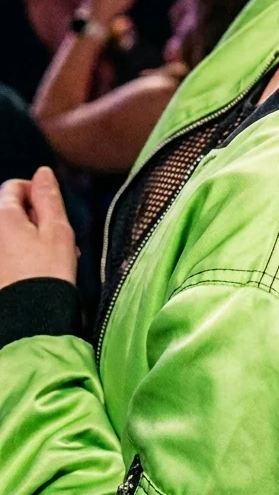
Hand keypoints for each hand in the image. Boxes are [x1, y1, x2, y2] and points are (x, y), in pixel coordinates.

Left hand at [0, 169, 76, 289]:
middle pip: (10, 212)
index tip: (53, 212)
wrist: (31, 321)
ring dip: (29, 239)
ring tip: (51, 259)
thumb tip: (42, 173)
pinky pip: (7, 254)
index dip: (37, 193)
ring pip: (10, 235)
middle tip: (57, 238)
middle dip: (34, 219)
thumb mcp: (57, 230)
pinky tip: (37, 272)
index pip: (14, 186)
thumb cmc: (48, 274)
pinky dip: (20, 256)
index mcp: (2, 216)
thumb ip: (48, 197)